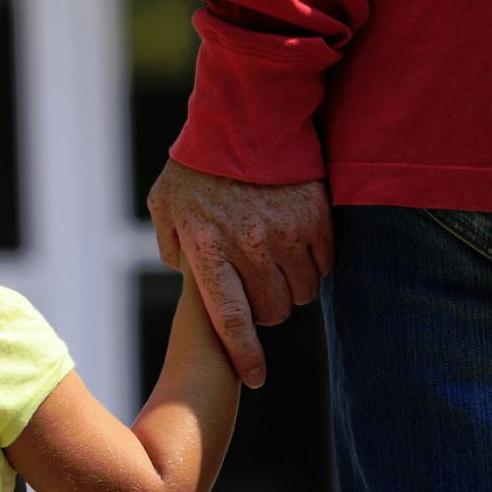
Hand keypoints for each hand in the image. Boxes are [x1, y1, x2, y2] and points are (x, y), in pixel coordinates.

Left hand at [147, 159, 331, 387]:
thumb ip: (170, 244)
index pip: (231, 319)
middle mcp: (248, 245)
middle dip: (267, 310)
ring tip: (277, 263)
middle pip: (273, 311)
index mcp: (208, 249)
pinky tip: (299, 245)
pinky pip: (326, 263)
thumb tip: (184, 273)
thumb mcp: (165, 204)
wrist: (245, 113)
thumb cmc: (198, 164)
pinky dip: (316, 264)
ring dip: (293, 288)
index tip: (255, 378)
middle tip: (258, 289)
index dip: (245, 354)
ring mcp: (286, 231)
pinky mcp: (316, 215)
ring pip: (303, 292)